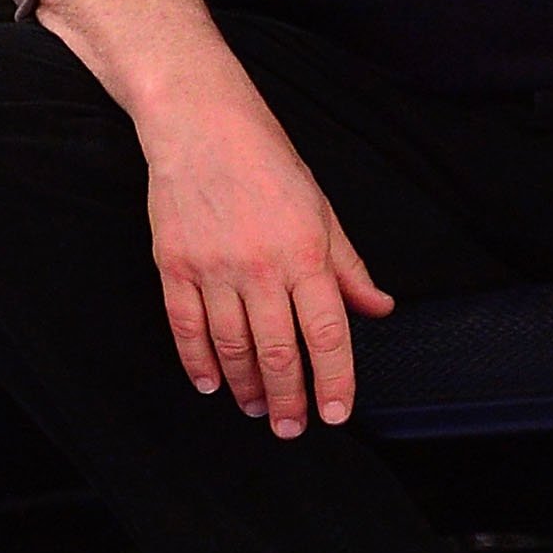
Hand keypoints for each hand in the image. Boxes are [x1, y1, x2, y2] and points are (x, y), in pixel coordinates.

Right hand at [142, 93, 392, 435]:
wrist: (201, 124)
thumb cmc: (267, 163)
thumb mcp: (322, 210)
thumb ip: (348, 266)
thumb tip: (378, 307)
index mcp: (305, 252)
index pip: (326, 333)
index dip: (334, 380)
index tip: (335, 413)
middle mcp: (260, 266)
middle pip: (277, 351)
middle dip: (289, 398)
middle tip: (293, 428)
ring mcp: (213, 268)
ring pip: (232, 347)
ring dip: (246, 387)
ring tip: (258, 407)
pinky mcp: (174, 266)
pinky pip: (186, 328)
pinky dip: (198, 363)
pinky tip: (210, 383)